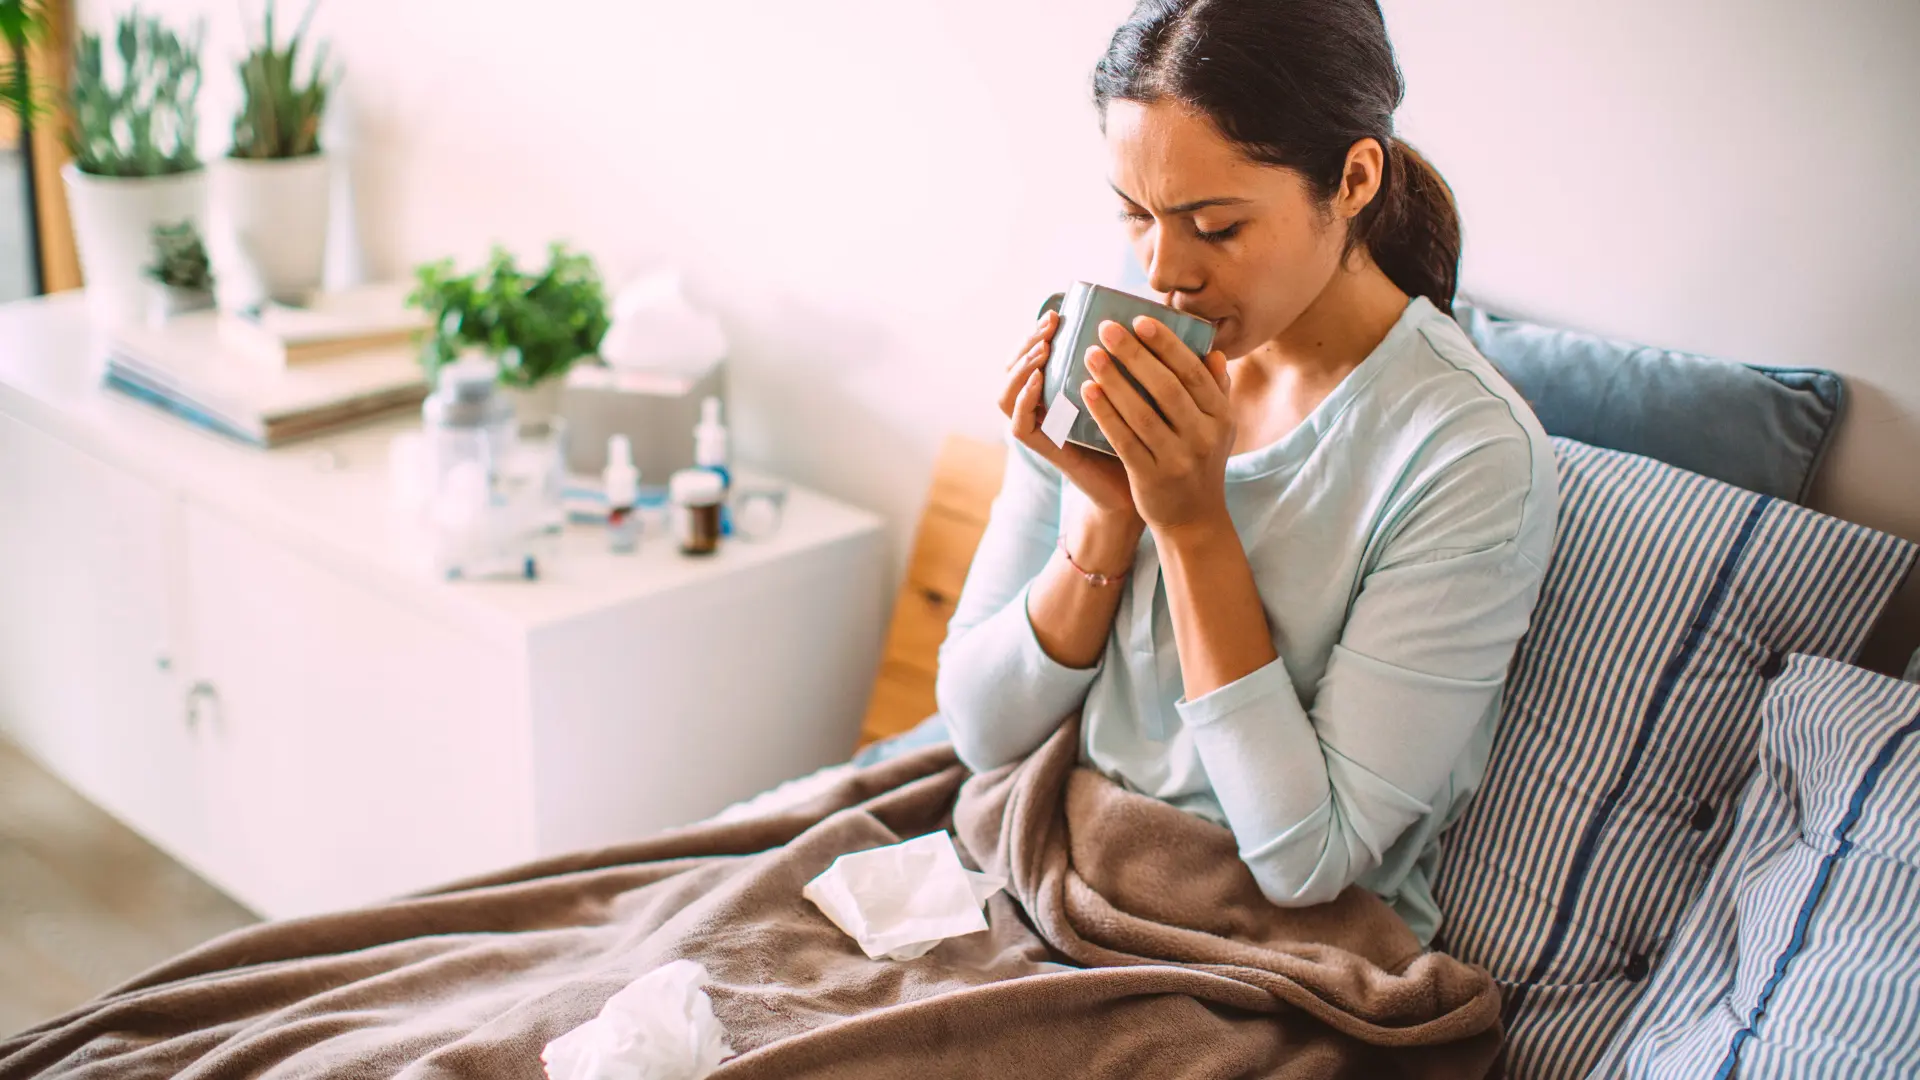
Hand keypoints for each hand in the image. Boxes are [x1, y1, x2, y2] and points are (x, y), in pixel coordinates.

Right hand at [1000, 309, 1140, 522]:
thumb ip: (1127, 362)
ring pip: (1007, 394)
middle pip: (1013, 368)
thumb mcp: (1132, 389)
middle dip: (1028, 341)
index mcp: (1058, 389)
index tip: (1058, 312)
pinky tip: (1039, 381)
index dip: (1037, 332)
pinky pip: (1019, 425)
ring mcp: (1040, 429)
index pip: (1031, 355)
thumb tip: (1145, 317)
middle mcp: (1042, 407)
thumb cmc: (1141, 433)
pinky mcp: (1045, 450)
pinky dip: (1023, 401)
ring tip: (1043, 350)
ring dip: (1021, 367)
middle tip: (1050, 324)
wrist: (1143, 485)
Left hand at [1079, 315, 1234, 532]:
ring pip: (1142, 413)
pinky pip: (1124, 440)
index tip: (1140, 320)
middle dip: (1134, 354)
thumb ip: (1216, 389)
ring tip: (1090, 355)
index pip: (1193, 372)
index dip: (1167, 344)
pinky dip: (1105, 414)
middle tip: (1106, 328)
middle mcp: (1203, 436)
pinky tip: (1087, 392)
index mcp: (1220, 416)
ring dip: (1114, 381)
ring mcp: (1178, 459)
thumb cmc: (1200, 462)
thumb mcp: (1219, 428)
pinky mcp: (1151, 478)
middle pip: (1166, 387)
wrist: (1194, 519)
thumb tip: (1212, 350)